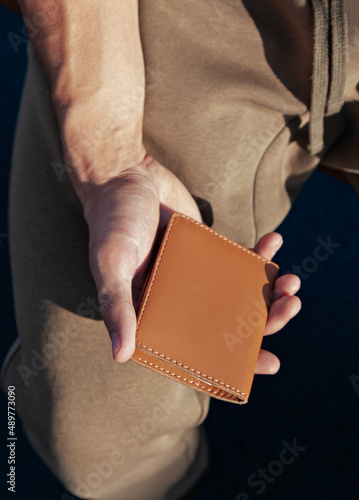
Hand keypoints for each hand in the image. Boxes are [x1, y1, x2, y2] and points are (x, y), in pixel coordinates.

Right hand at [83, 155, 300, 375]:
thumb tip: (121, 355)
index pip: (196, 350)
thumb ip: (117, 306)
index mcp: (152, 314)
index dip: (233, 362)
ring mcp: (195, 276)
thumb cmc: (111, 221)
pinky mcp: (206, 250)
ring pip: (238, 295)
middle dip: (265, 321)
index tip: (269, 363)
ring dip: (270, 292)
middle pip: (228, 323)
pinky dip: (259, 254)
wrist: (123, 175)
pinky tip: (275, 243)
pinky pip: (238, 260)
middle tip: (289, 307)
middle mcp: (177, 301)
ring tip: (292, 283)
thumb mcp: (110, 264)